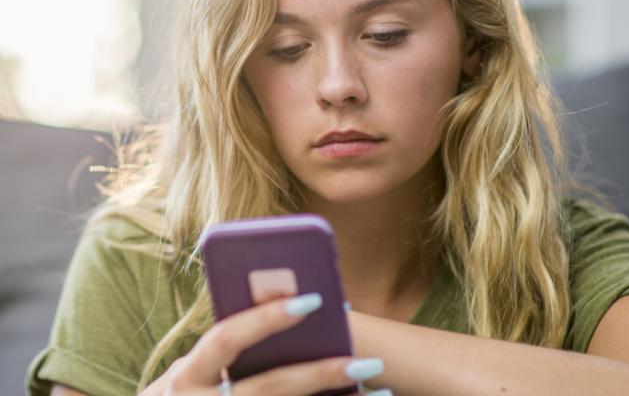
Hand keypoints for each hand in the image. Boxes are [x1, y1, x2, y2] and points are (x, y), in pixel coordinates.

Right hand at [140, 293, 389, 395]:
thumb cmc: (191, 393)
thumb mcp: (197, 370)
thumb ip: (231, 344)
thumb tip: (302, 306)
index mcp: (186, 375)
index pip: (228, 338)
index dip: (267, 318)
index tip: (314, 300)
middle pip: (271, 387)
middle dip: (322, 373)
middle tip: (370, 362)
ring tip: (382, 392)